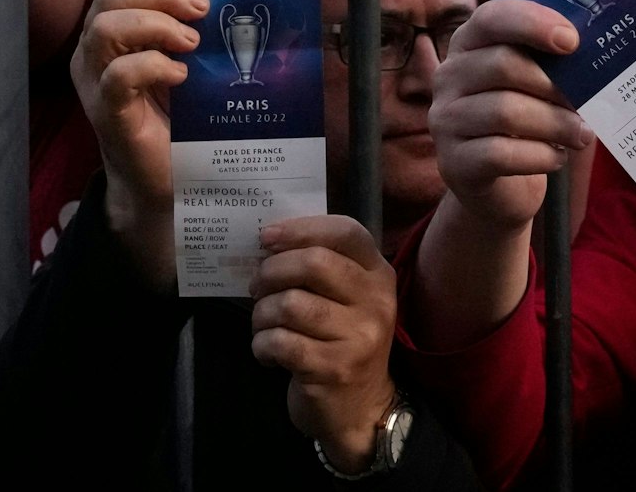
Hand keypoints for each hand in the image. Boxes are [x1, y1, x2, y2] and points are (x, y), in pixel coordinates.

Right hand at [70, 0, 217, 289]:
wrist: (173, 183)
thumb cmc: (186, 120)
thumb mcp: (198, 65)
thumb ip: (203, 31)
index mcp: (120, 33)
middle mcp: (98, 53)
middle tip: (202, 11)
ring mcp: (97, 83)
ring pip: (104, 28)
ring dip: (154, 25)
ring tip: (192, 42)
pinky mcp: (108, 114)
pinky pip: (116, 76)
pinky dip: (151, 66)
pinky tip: (181, 75)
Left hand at [251, 215, 400, 473]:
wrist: (361, 408)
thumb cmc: (342, 343)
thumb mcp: (347, 300)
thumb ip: (321, 269)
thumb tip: (268, 245)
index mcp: (378, 275)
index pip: (346, 232)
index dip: (302, 229)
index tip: (266, 238)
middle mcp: (376, 301)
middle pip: (313, 263)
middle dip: (271, 272)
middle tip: (257, 287)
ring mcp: (359, 336)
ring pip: (290, 304)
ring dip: (262, 314)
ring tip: (263, 325)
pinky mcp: (333, 369)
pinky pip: (280, 342)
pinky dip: (262, 345)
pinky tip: (269, 353)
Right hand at [429, 0, 594, 231]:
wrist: (500, 187)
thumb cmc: (526, 123)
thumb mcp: (535, 85)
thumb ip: (553, 64)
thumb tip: (595, 60)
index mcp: (470, 44)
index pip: (491, 18)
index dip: (532, 23)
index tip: (572, 41)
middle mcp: (449, 77)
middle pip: (502, 65)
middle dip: (554, 85)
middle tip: (588, 102)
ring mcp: (444, 120)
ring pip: (504, 112)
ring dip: (555, 123)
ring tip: (582, 134)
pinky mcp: (453, 163)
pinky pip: (500, 153)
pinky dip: (539, 155)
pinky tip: (557, 157)